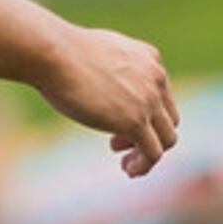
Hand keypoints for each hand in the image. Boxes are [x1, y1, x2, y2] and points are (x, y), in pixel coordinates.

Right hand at [37, 26, 178, 176]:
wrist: (53, 53)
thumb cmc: (62, 53)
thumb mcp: (98, 53)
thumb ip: (110, 68)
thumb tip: (100, 82)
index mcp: (150, 59)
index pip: (162, 96)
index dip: (145, 116)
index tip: (118, 125)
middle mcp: (156, 78)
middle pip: (168, 119)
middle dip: (147, 135)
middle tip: (115, 143)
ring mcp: (148, 100)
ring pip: (167, 139)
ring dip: (148, 155)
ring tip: (126, 165)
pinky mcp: (135, 121)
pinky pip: (153, 153)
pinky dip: (143, 166)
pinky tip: (128, 170)